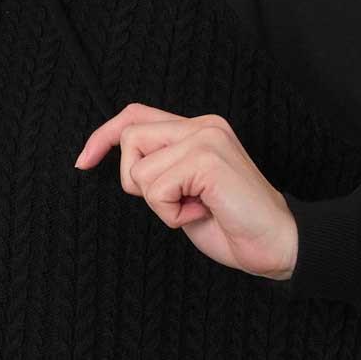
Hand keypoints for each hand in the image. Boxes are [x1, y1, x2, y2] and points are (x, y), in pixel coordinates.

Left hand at [74, 103, 297, 282]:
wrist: (277, 244)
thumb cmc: (232, 225)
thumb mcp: (184, 192)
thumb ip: (161, 168)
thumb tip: (116, 162)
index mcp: (199, 128)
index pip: (136, 115)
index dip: (103, 136)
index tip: (83, 162)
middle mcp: (203, 125)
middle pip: (130, 138)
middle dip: (137, 181)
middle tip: (175, 201)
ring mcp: (206, 139)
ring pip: (138, 169)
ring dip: (159, 203)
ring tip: (194, 208)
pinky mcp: (207, 159)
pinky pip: (155, 190)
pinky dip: (171, 214)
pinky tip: (202, 213)